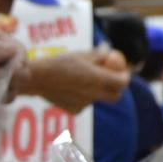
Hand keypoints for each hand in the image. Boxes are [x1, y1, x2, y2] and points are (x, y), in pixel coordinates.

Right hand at [13, 46, 129, 112]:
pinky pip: (84, 104)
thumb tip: (109, 51)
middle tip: (110, 81)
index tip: (121, 72)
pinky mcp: (75, 110)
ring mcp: (84, 104)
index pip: (122, 82)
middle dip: (115, 90)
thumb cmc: (60, 63)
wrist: (38, 78)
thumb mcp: (82, 54)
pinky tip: (70, 89)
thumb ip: (99, 55)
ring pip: (97, 98)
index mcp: (98, 78)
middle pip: (115, 97)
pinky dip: (82, 97)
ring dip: (96, 91)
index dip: (124, 77)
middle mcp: (94, 93)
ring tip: (81, 81)